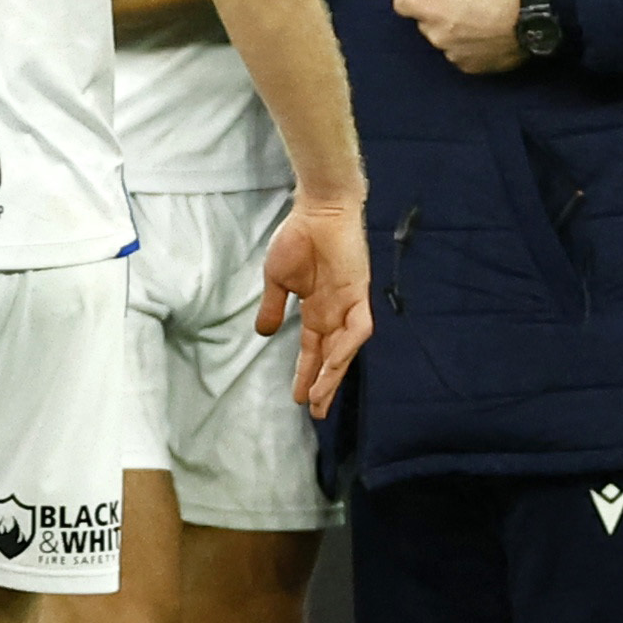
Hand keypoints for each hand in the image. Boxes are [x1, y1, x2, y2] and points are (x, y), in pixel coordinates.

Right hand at [257, 198, 372, 418]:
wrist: (318, 210)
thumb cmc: (298, 239)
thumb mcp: (277, 279)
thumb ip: (273, 307)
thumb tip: (262, 333)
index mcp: (316, 310)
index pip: (312, 350)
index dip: (306, 374)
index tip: (297, 399)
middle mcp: (335, 312)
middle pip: (331, 357)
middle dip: (323, 384)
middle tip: (315, 412)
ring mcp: (349, 304)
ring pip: (345, 349)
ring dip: (333, 372)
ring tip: (320, 396)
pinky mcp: (360, 293)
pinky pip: (359, 326)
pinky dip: (348, 346)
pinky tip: (335, 362)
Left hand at [394, 0, 530, 74]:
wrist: (533, 23)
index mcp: (432, 11)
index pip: (399, 4)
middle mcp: (436, 37)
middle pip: (423, 22)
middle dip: (434, 12)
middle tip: (458, 3)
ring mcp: (452, 55)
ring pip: (441, 38)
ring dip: (450, 30)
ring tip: (476, 20)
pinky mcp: (468, 68)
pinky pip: (458, 53)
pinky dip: (465, 45)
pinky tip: (483, 35)